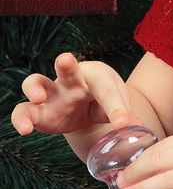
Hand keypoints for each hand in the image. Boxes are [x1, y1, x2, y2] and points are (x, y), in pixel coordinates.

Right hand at [11, 52, 142, 135]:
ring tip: (39, 96)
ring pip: (36, 81)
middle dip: (65, 63)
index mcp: (96, 75)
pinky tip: (24, 129)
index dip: (116, 107)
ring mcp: (52, 93)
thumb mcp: (118, 104)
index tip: (124, 124)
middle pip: (66, 66)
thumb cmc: (103, 99)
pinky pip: (23, 110)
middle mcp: (71, 79)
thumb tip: (135, 127)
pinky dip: (21, 118)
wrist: (87, 106)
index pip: (107, 89)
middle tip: (65, 60)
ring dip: (35, 86)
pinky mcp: (38, 111)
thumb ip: (124, 114)